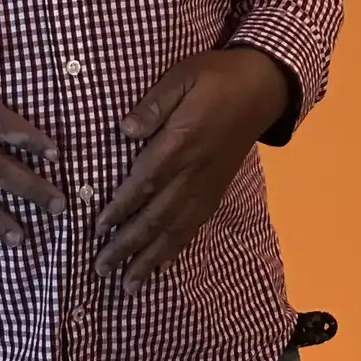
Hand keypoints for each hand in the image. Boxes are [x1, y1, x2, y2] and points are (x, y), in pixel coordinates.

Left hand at [94, 49, 290, 289]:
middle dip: (128, 245)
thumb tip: (125, 130)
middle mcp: (194, 172)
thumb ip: (154, 104)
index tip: (98, 228)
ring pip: (175, 229)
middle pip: (157, 215)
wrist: (263, 88)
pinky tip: (161, 266)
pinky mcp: (216, 190)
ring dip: (150, 257)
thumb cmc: (216, 77)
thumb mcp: (182, 76)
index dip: (121, 208)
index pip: (145, 182)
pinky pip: (194, 226)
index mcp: (182, 143)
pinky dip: (176, 249)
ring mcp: (207, 185)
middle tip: (102, 269)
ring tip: (128, 283)